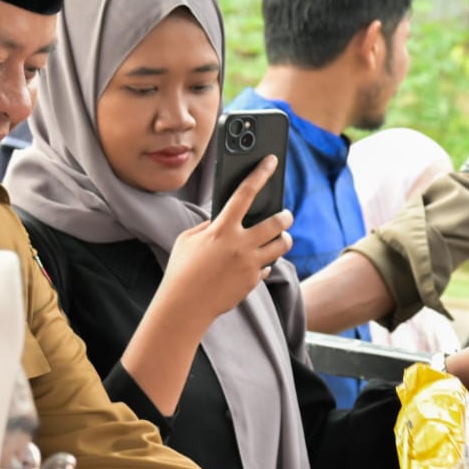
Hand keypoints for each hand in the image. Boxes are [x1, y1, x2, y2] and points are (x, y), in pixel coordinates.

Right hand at [161, 156, 288, 322]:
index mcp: (222, 229)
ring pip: (281, 245)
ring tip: (281, 237)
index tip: (271, 161)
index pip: (246, 193)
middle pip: (277, 223)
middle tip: (286, 214)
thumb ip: (209, 226)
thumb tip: (225, 219)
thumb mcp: (188, 239)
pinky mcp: (252, 281)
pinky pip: (267, 267)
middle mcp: (240, 244)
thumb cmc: (182, 269)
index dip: (260, 173)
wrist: (184, 307)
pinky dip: (264, 263)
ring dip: (283, 239)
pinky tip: (257, 263)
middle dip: (285, 216)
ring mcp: (249, 264)